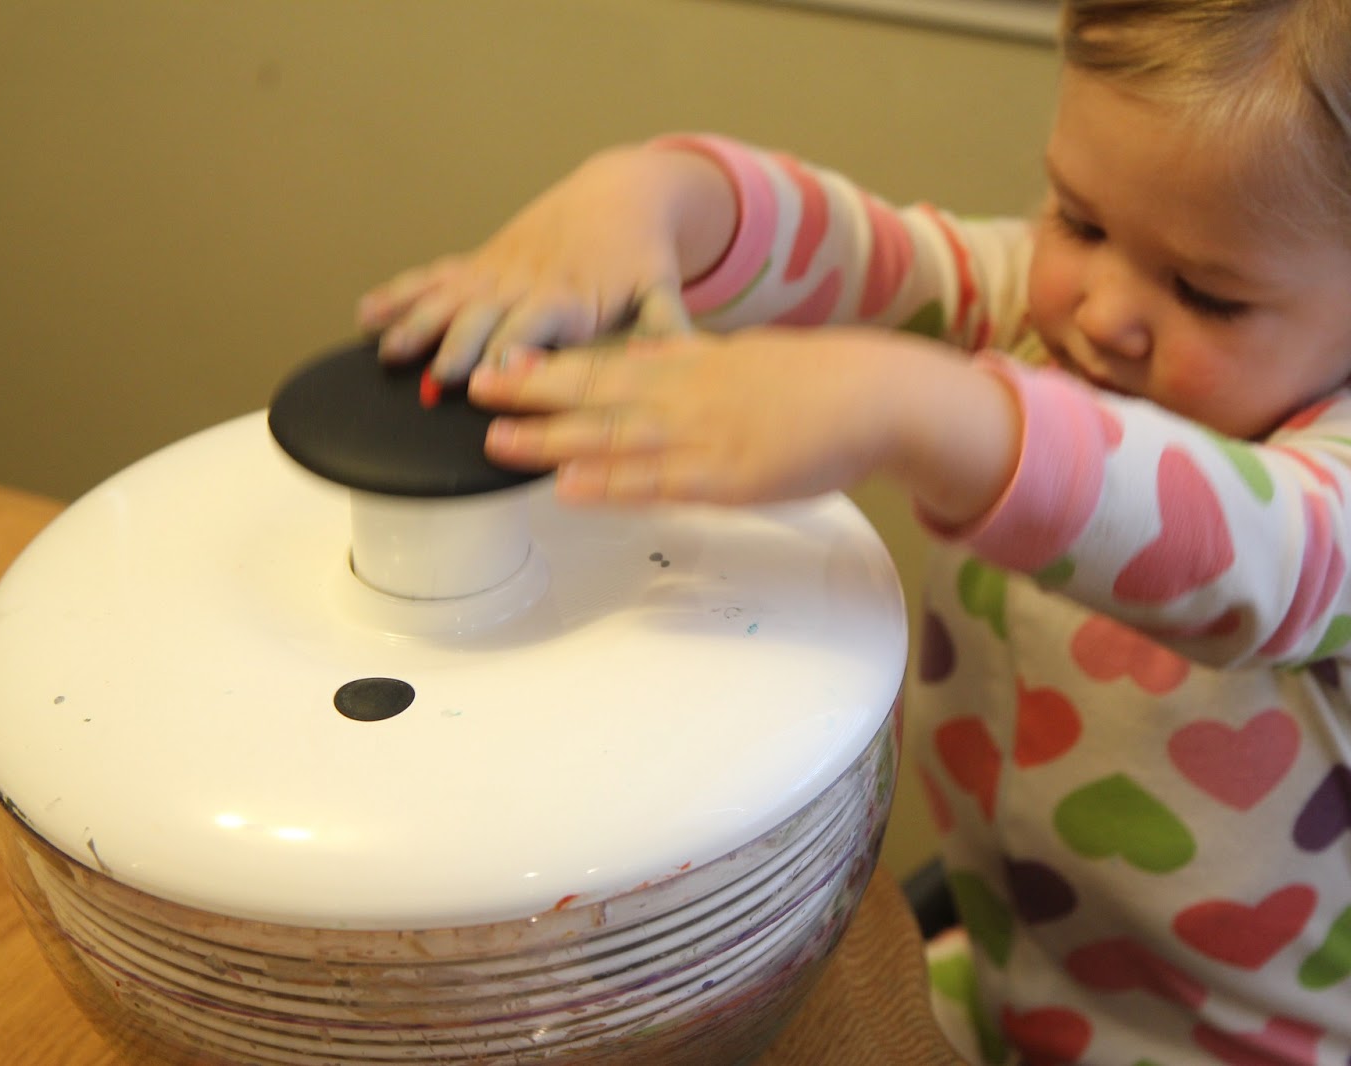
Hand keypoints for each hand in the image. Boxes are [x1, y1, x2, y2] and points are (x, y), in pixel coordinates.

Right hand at [356, 145, 734, 383]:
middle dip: (458, 344)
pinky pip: (434, 276)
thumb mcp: (660, 287)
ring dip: (416, 322)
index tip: (495, 376)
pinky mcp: (480, 263)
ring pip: (448, 296)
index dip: (513, 351)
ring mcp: (497, 271)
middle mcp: (526, 283)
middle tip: (436, 377)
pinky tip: (367, 313)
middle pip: (483, 315)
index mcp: (570, 296)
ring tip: (387, 351)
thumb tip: (684, 355)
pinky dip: (400, 293)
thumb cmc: (640, 255)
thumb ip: (667, 325)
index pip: (534, 327)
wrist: (618, 193)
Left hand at [466, 328, 1021, 520]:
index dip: (551, 361)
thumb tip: (650, 365)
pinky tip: (571, 488)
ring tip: (497, 443)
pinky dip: (611, 485)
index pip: (608, 360)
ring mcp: (704, 434)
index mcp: (692, 364)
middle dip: (531, 390)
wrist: (877, 396)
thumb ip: (692, 366)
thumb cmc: (818, 384)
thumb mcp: (744, 361)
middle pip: (596, 389)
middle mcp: (687, 393)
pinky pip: (659, 483)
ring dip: (552, 441)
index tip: (502, 359)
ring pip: (614, 436)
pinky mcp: (728, 477)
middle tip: (472, 388)